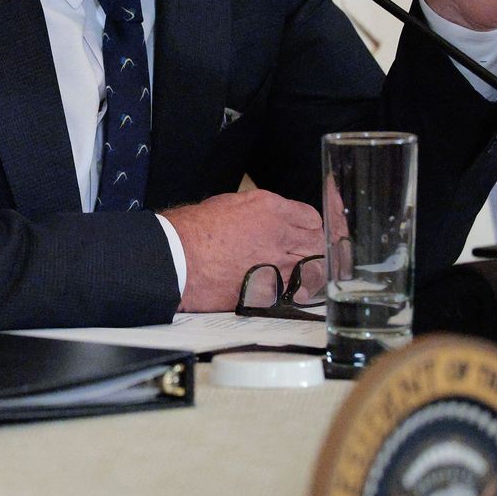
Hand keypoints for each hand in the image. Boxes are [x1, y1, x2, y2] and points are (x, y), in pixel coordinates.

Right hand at [161, 190, 323, 311]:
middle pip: (318, 242)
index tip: (302, 232)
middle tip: (305, 253)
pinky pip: (300, 291)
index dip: (307, 226)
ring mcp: (280, 265)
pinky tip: (289, 289)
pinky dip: (298, 290)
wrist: (177, 259)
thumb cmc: (194, 230)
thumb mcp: (231, 204)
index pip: (311, 217)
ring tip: (302, 272)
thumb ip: (260, 212)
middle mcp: (282, 235)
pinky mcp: (272, 290)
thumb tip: (272, 220)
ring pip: (316, 268)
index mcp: (271, 209)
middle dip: (313, 246)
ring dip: (311, 270)